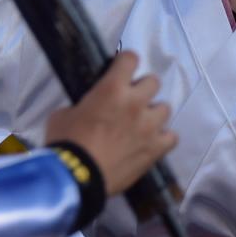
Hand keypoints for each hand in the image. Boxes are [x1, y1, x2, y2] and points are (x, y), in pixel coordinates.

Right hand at [44, 51, 176, 195]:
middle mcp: (136, 102)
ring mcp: (149, 126)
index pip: (131, 58)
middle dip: (142, 89)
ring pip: (165, 108)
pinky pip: (172, 137)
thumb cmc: (66, 143)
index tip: (122, 70)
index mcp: (112, 89)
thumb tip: (88, 108)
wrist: (76, 178)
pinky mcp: (156, 148)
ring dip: (153, 114)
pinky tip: (153, 143)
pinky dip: (163, 139)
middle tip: (131, 101)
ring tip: (142, 124)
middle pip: (153, 81)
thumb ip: (82, 105)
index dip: (126, 63)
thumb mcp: (64, 114)